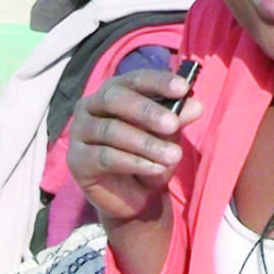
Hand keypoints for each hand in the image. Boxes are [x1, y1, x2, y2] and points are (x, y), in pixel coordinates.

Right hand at [67, 68, 202, 221]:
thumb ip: (178, 118)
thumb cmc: (149, 153)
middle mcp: (92, 105)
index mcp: (116, 90)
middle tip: (173, 125)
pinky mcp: (77, 160)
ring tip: (173, 156)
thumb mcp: (168, 135)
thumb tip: (196, 105)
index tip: (183, 88)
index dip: (158, 81)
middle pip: (115, 99)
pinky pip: (106, 157)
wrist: (134, 195)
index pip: (135, 79)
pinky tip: (156, 168)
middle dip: (147, 111)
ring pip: (112, 131)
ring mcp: (80, 132)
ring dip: (146, 144)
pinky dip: (134, 162)